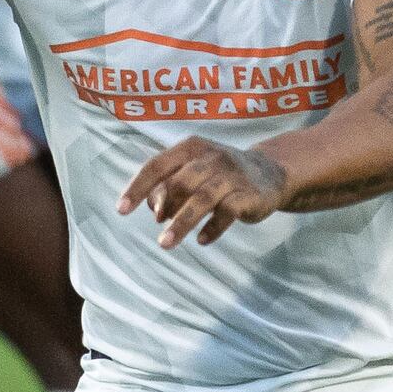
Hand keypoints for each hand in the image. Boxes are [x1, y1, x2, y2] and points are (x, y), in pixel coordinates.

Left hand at [118, 137, 290, 248]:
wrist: (271, 173)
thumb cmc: (220, 174)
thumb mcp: (193, 172)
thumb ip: (170, 187)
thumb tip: (153, 209)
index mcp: (191, 148)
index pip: (157, 165)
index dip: (138, 188)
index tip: (121, 210)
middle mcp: (211, 157)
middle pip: (180, 182)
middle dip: (164, 206)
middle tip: (158, 227)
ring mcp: (232, 176)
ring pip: (202, 199)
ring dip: (182, 223)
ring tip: (165, 244)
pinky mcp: (249, 195)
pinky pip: (227, 212)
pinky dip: (212, 228)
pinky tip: (201, 240)